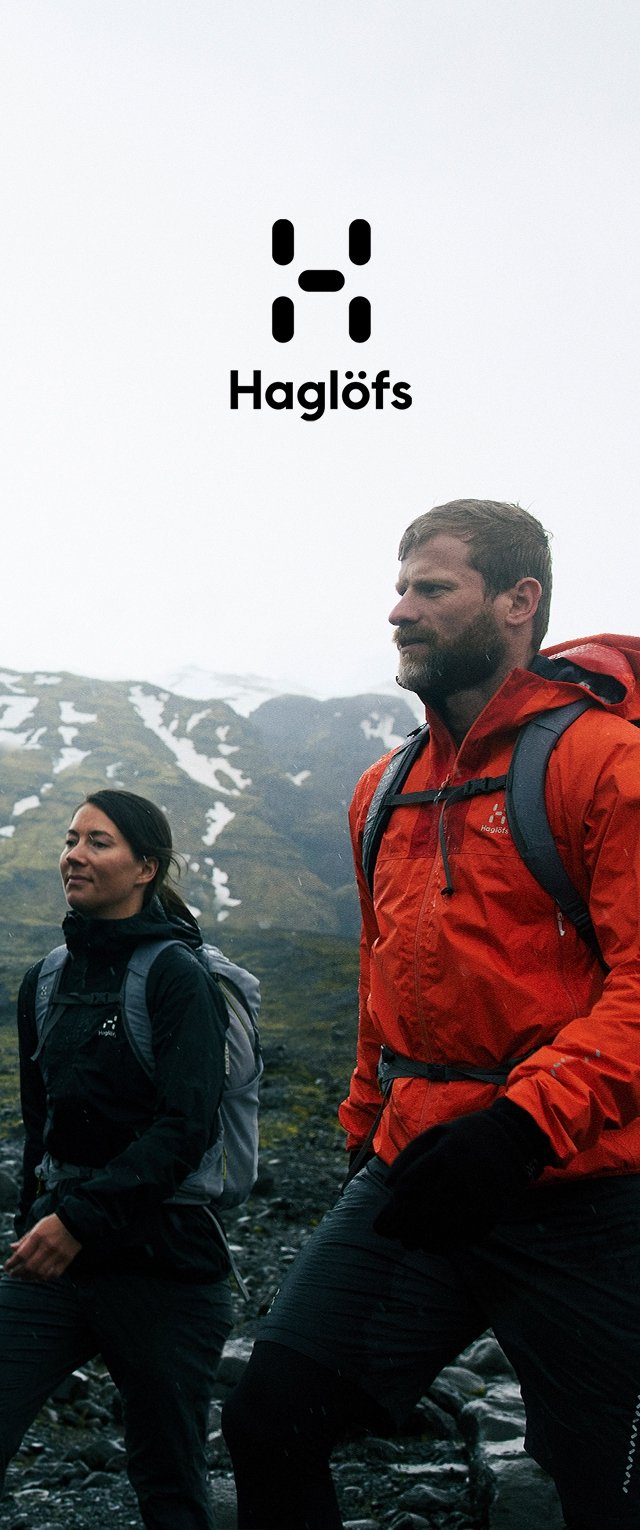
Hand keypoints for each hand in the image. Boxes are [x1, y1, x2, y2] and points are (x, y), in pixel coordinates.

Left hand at [4, 1213, 81, 1279]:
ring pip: (40, 1273)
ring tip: (25, 1277)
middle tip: (14, 1275)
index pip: (21, 1255)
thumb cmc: (53, 1224)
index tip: (7, 1267)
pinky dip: (45, 1277)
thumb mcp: (37, 1227)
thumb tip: (12, 1248)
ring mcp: (57, 1254)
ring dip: (30, 1277)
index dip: (12, 1263)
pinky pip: (53, 1274)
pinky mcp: (66, 1260)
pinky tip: (39, 1276)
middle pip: (30, 1266)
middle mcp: (47, 1246)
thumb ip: (24, 1239)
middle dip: (19, 1273)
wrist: (75, 1221)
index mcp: (38, 1236)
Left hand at [374, 1098, 551, 1252]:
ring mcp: (479, 1195)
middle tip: (388, 1234)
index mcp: (445, 1152)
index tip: (381, 1221)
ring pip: (443, 1226)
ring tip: (407, 1242)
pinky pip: (464, 1236)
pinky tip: (430, 1245)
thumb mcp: (436, 1134)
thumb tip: (389, 1185)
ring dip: (420, 1238)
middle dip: (401, 1226)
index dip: (392, 1207)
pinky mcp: (493, 1212)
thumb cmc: (466, 1137)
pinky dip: (444, 1245)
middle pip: (423, 1209)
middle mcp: (463, 1175)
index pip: (410, 1186)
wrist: (514, 1139)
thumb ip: (409, 1156)